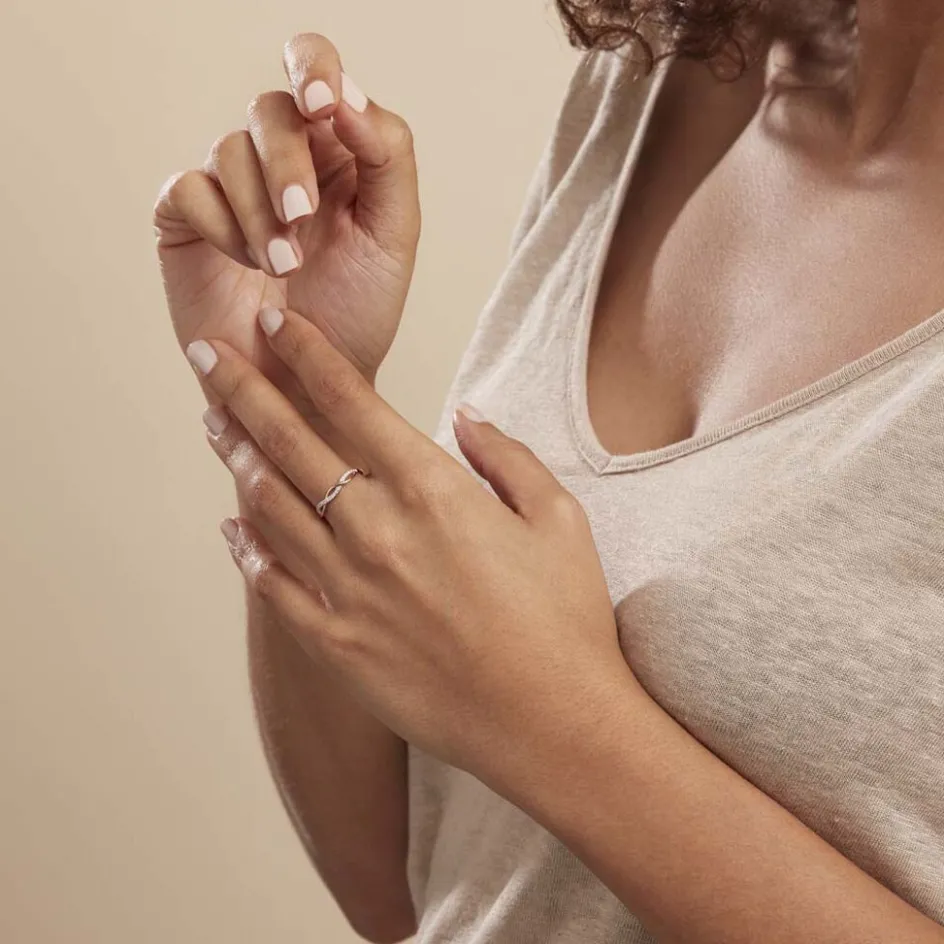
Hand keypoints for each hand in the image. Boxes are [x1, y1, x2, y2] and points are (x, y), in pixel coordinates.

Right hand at [153, 33, 419, 394]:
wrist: (312, 385)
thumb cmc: (357, 316)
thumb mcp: (393, 236)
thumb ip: (387, 155)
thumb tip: (345, 94)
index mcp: (337, 155)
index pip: (317, 72)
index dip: (314, 68)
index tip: (323, 104)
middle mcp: (282, 163)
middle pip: (269, 110)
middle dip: (286, 163)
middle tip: (302, 218)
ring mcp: (232, 189)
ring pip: (228, 150)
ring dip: (260, 211)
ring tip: (284, 267)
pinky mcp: (188, 219)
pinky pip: (188, 189)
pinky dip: (221, 226)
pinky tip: (244, 264)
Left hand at [184, 307, 634, 781]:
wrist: (553, 724)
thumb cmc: (566, 619)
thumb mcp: (559, 518)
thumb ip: (506, 457)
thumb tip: (467, 416)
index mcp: (432, 489)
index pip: (351, 400)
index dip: (305, 353)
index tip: (273, 321)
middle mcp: (378, 530)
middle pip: (291, 444)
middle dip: (243, 389)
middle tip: (206, 353)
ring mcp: (350, 590)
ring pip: (271, 507)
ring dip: (237, 457)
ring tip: (210, 423)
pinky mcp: (338, 645)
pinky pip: (275, 588)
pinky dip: (249, 551)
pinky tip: (232, 525)